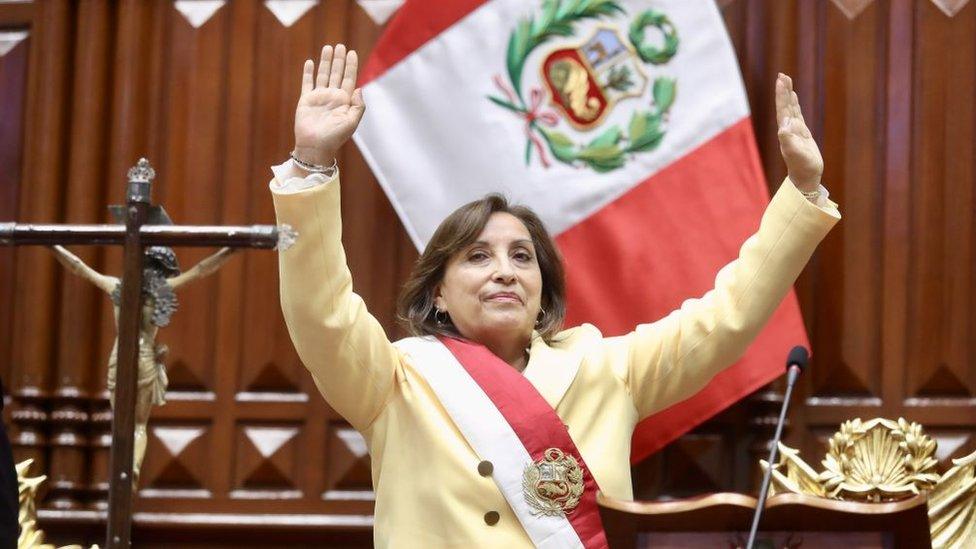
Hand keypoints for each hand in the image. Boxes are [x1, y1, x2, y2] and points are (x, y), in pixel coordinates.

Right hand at [293, 44, 364, 165]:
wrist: (315, 147)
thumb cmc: (335, 137)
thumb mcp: (351, 122)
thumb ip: (358, 106)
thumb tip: (359, 88)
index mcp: (345, 101)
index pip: (349, 79)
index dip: (351, 66)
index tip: (352, 53)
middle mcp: (332, 97)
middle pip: (337, 73)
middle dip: (339, 60)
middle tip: (340, 45)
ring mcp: (319, 97)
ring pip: (323, 75)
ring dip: (326, 62)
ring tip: (328, 48)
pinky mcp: (306, 100)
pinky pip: (307, 83)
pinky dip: (308, 72)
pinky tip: (310, 62)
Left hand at [775, 73, 822, 191]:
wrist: (806, 176)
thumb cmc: (802, 167)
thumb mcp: (795, 154)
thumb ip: (788, 141)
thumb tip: (783, 127)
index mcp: (786, 131)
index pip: (782, 109)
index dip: (781, 95)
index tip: (780, 81)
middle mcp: (788, 128)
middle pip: (785, 105)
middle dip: (783, 90)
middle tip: (782, 75)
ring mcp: (794, 130)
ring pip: (790, 107)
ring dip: (788, 94)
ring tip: (786, 80)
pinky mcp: (802, 132)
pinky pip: (797, 114)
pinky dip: (795, 104)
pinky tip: (793, 97)